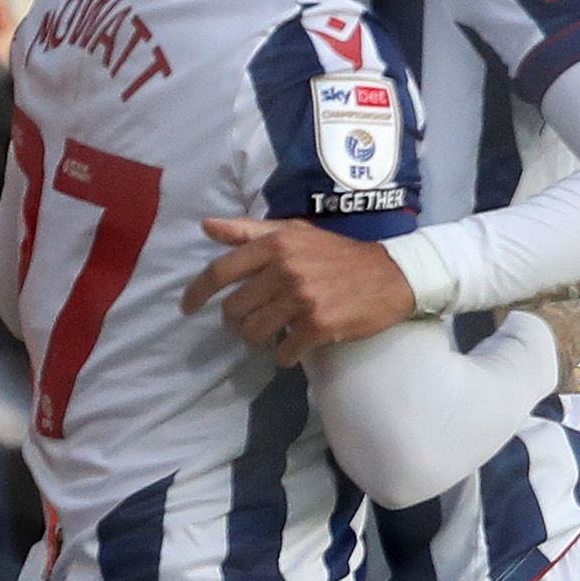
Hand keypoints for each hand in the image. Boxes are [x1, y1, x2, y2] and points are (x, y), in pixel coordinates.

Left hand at [185, 216, 418, 357]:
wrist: (392, 274)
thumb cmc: (338, 254)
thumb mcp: (295, 232)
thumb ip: (249, 231)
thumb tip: (206, 225)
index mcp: (275, 245)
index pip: (220, 271)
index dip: (196, 292)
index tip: (187, 307)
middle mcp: (284, 270)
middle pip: (234, 309)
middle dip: (237, 321)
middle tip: (251, 321)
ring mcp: (301, 299)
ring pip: (254, 333)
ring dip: (258, 339)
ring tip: (273, 333)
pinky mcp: (318, 325)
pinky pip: (282, 352)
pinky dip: (284, 355)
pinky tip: (294, 347)